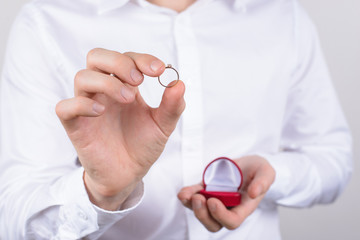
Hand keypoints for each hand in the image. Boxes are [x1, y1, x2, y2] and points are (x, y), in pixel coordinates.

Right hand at [56, 49, 184, 209]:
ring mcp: (87, 106)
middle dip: (118, 62)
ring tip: (128, 99)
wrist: (128, 174)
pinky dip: (81, 105)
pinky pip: (65, 107)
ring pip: (82, 77)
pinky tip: (101, 113)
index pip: (126, 58)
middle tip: (138, 81)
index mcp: (123, 85)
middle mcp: (103, 91)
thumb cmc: (142, 145)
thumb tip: (179, 83)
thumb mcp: (163, 125)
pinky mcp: (75, 126)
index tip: (159, 70)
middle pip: (97, 57)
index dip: (141, 59)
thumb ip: (172, 106)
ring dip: (107, 83)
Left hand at [177, 155, 274, 231]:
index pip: (232, 221)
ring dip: (191, 206)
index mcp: (244, 207)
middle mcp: (228, 208)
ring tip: (186, 195)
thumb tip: (254, 193)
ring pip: (201, 213)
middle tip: (198, 198)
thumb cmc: (258, 170)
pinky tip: (183, 192)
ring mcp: (215, 200)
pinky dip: (187, 196)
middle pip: (213, 223)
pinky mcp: (206, 191)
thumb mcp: (266, 171)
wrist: (248, 164)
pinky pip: (193, 198)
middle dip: (202, 214)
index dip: (221, 215)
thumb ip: (264, 181)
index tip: (213, 201)